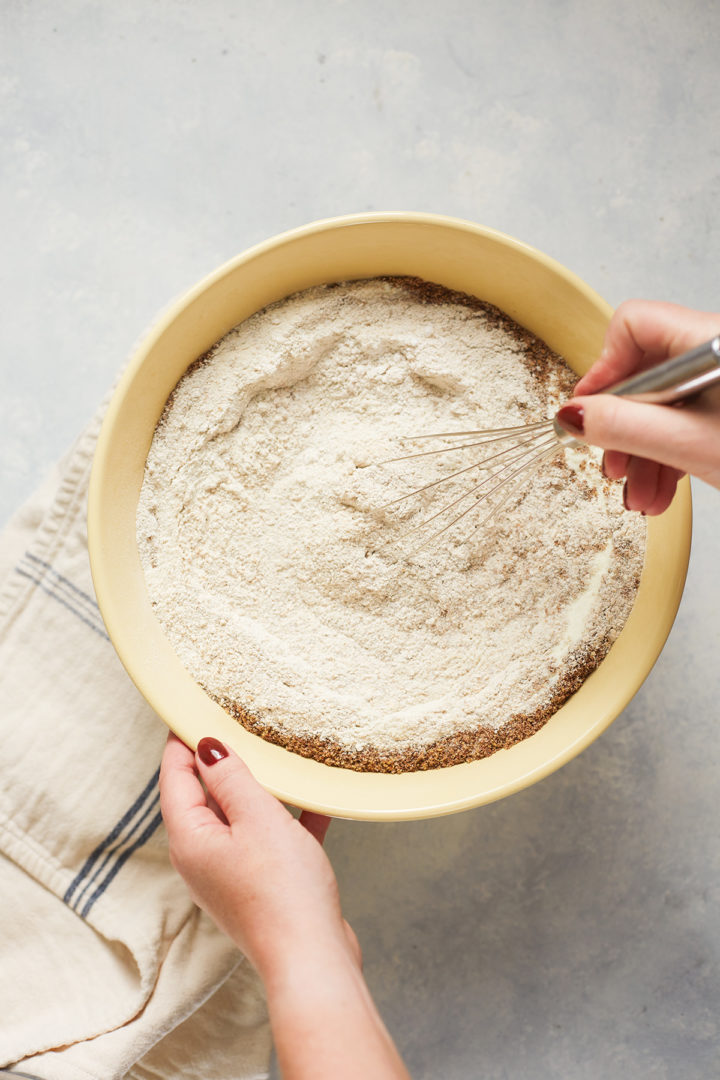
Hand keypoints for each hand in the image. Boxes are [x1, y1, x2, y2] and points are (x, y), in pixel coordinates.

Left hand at [159, 733, 409, 1079]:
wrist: (312, 958)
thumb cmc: (282, 891)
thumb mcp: (256, 818)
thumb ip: (231, 778)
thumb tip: (207, 747)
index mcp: (191, 839)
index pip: (175, 777)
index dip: (182, 740)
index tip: (192, 707)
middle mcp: (203, 856)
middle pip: (204, 795)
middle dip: (221, 759)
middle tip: (238, 720)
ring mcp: (232, 872)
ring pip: (239, 815)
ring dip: (257, 786)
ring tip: (276, 751)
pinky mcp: (262, 884)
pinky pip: (270, 838)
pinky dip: (287, 817)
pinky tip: (315, 799)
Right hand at [555, 299, 719, 513]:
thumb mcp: (690, 445)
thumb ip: (624, 426)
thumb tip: (575, 415)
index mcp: (710, 342)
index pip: (633, 326)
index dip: (603, 369)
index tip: (589, 411)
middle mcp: (717, 354)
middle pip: (645, 372)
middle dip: (622, 426)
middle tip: (612, 464)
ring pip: (665, 404)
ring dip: (643, 453)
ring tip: (641, 494)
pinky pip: (689, 420)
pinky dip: (669, 455)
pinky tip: (663, 489)